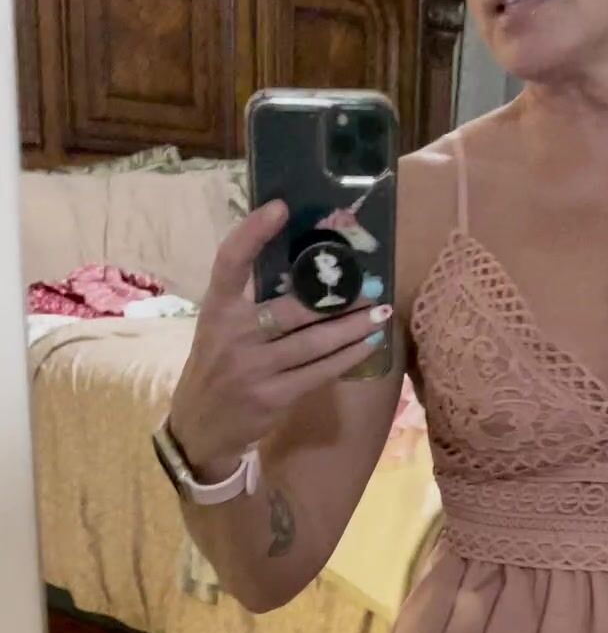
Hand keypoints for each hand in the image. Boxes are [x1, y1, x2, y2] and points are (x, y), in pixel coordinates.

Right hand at [168, 202, 390, 477]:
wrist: (201, 426)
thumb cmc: (219, 365)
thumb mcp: (220, 326)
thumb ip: (250, 299)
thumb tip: (305, 268)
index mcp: (217, 308)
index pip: (229, 261)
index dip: (251, 232)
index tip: (280, 207)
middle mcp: (233, 334)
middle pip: (291, 308)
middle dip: (335, 296)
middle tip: (371, 283)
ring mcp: (254, 368)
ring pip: (314, 342)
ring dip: (353, 327)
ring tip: (381, 313)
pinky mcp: (273, 397)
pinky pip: (319, 372)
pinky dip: (347, 357)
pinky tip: (369, 344)